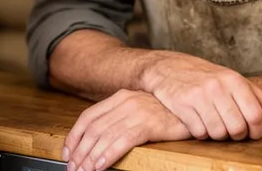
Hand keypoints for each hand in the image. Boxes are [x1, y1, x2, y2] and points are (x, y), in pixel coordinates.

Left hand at [63, 89, 188, 170]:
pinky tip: (101, 165)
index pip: (88, 117)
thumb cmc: (167, 113)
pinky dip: (108, 154)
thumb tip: (97, 140)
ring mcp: (137, 111)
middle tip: (73, 168)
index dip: (74, 136)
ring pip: (104, 136)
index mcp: (120, 97)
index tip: (67, 152)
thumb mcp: (139, 110)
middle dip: (80, 151)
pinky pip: (122, 140)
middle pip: (93, 129)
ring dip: (90, 157)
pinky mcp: (149, 123)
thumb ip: (120, 119)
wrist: (194, 106)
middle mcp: (126, 101)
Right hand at [142, 53, 261, 140]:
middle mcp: (217, 87)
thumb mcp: (234, 80)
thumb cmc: (206, 76)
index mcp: (234, 80)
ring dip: (219, 135)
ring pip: (219, 133)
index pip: (256, 116)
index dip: (257, 131)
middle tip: (234, 131)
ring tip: (216, 125)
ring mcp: (199, 96)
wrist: (168, 67)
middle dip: (238, 136)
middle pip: (238, 128)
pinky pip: (200, 133)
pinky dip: (202, 133)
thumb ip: (260, 99)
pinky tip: (201, 123)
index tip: (253, 132)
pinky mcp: (182, 106)